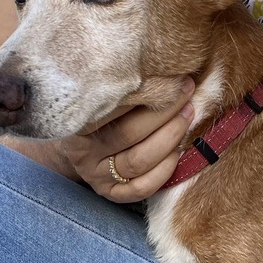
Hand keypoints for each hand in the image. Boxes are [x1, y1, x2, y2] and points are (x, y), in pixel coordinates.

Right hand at [62, 77, 194, 201]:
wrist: (77, 145)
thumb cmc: (95, 112)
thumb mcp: (98, 96)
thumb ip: (120, 87)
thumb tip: (160, 69)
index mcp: (75, 123)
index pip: (111, 107)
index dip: (145, 91)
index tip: (169, 75)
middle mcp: (82, 152)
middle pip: (128, 133)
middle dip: (164, 111)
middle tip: (186, 89)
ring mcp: (96, 176)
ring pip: (138, 160)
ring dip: (170, 137)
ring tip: (188, 114)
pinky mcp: (111, 194)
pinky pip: (142, 188)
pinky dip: (164, 170)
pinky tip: (177, 151)